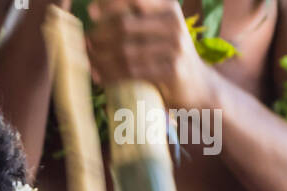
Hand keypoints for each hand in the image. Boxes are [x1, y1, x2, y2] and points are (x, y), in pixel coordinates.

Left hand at [86, 0, 215, 110]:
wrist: (199, 86)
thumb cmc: (171, 57)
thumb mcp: (161, 31)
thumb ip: (140, 22)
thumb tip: (99, 22)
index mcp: (169, 8)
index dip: (111, 4)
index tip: (91, 12)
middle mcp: (173, 23)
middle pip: (126, 26)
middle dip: (101, 35)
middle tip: (86, 43)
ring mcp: (174, 47)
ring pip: (126, 51)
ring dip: (102, 58)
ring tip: (90, 61)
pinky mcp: (171, 71)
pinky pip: (133, 72)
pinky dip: (112, 75)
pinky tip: (100, 77)